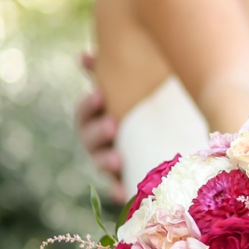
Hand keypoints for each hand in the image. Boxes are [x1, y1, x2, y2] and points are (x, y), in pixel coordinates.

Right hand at [77, 53, 125, 203]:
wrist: (164, 134)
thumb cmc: (138, 105)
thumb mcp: (126, 87)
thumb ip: (105, 71)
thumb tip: (84, 55)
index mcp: (96, 118)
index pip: (84, 112)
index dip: (89, 105)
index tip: (100, 96)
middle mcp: (98, 142)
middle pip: (89, 139)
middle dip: (98, 133)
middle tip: (112, 125)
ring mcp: (110, 162)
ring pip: (101, 163)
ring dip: (106, 161)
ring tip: (116, 159)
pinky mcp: (126, 179)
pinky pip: (119, 188)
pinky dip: (120, 191)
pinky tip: (124, 194)